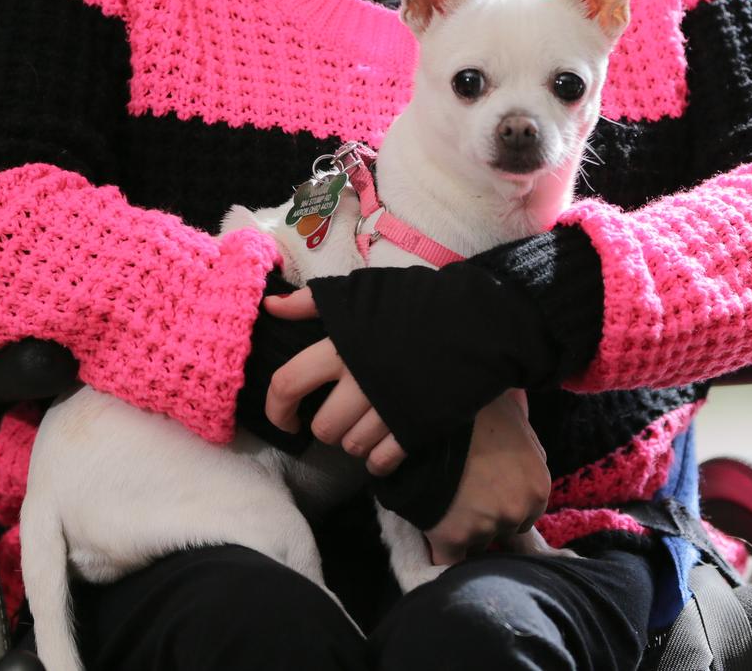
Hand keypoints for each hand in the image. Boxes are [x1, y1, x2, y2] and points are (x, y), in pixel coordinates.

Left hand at [265, 289, 406, 474]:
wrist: (480, 320)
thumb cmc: (419, 300)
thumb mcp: (363, 291)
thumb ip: (314, 302)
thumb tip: (271, 306)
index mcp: (340, 348)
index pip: (287, 385)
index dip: (276, 408)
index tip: (284, 418)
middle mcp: (359, 383)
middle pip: (323, 427)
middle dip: (324, 427)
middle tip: (336, 416)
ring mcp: (389, 409)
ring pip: (352, 446)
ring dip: (353, 442)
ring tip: (363, 427)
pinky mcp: (416, 427)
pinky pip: (384, 460)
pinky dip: (378, 461)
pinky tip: (382, 451)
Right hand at [424, 389, 551, 565]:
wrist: (434, 416)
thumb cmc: (477, 410)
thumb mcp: (517, 419)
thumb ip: (530, 448)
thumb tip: (531, 455)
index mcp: (537, 487)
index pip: (527, 513)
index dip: (505, 503)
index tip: (487, 492)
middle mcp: (517, 512)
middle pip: (504, 530)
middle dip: (488, 519)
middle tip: (464, 497)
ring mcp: (485, 527)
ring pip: (476, 543)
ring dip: (464, 531)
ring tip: (444, 506)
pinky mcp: (451, 538)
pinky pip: (448, 560)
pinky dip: (442, 554)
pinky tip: (434, 539)